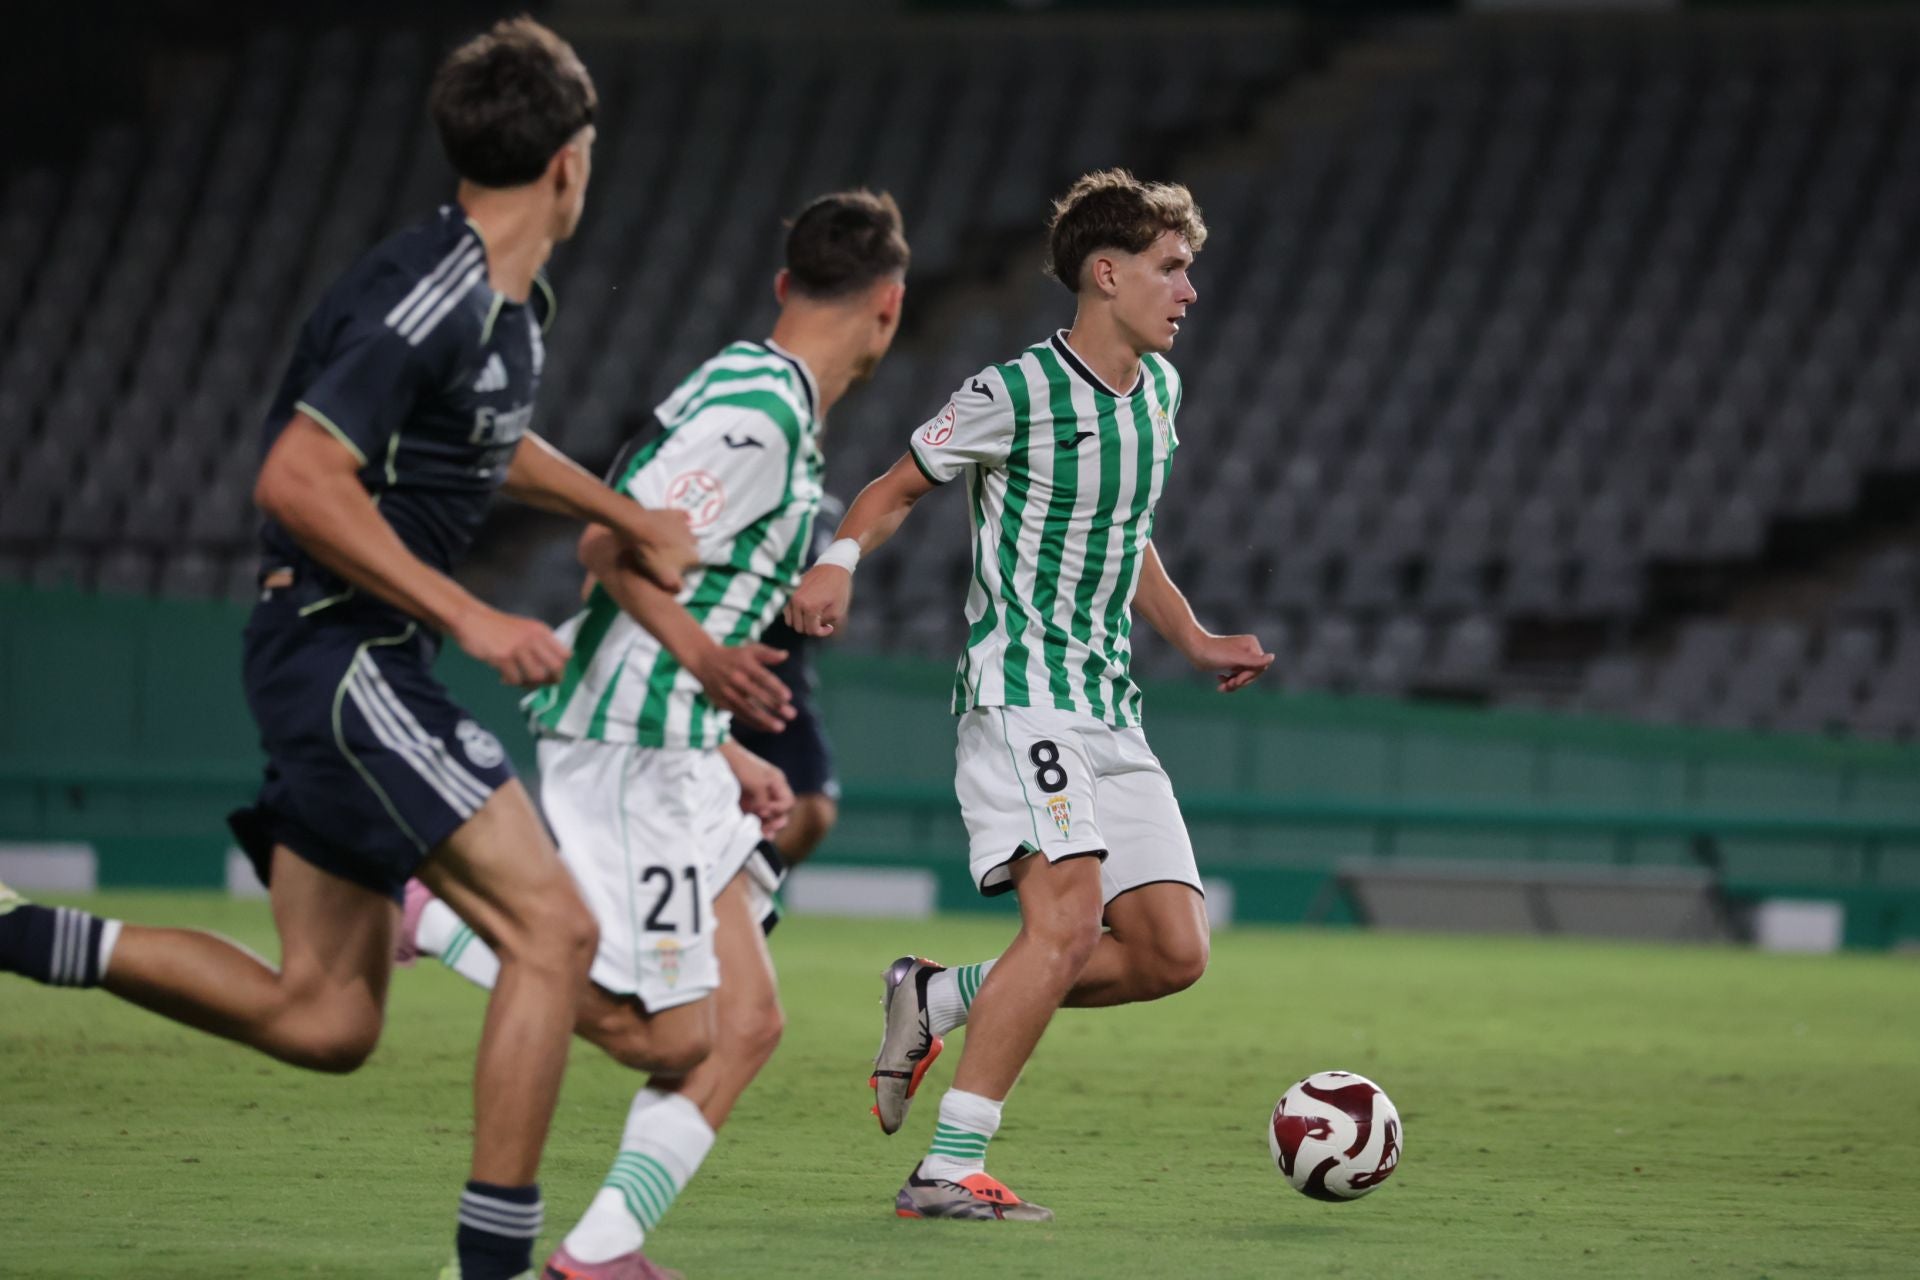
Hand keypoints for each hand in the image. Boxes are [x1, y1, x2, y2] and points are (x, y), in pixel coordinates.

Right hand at [452, 604, 570, 686]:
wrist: (471, 618)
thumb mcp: (525, 630)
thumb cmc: (498, 627)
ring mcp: (518, 648)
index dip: (561, 668)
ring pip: (537, 676)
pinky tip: (503, 677)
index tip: (551, 674)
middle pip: (556, 668)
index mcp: (542, 631)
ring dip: (529, 683)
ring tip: (518, 679)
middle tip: (538, 683)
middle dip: (550, 680)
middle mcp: (534, 638)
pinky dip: (511, 682)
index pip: (565, 655)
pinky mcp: (502, 658)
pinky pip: (515, 680)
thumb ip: (538, 645)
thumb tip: (552, 670)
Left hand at [617, 507, 697, 592]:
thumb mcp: (664, 578)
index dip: (684, 566)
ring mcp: (686, 525)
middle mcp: (694, 540)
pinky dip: (676, 520)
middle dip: (682, 550)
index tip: (672, 566)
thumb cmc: (652, 554)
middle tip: (666, 553)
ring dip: (679, 537)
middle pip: (690, 548)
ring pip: (686, 534)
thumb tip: (681, 590)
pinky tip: (667, 523)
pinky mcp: (676, 513)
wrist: (638, 528)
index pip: (694, 564)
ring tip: (663, 540)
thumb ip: (676, 587)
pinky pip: (680, 517)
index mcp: (693, 556)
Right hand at [693, 643, 795, 733]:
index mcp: (745, 665)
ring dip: (765, 719)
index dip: (776, 687)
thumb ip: (768, 653)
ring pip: (748, 709)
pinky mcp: (722, 703)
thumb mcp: (750, 650)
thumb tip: (786, 655)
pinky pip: (739, 715)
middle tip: (791, 715)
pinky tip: (766, 728)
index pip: (762, 678)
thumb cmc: (733, 656)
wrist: (704, 661)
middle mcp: (736, 679)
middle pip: (757, 695)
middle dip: (775, 706)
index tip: (789, 697)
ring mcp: (728, 693)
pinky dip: (753, 722)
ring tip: (780, 727)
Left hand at [728, 747, 794, 838]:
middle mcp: (771, 792)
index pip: (788, 803)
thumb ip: (763, 800)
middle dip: (776, 821)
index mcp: (778, 783)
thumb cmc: (743, 767)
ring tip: (763, 835)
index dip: (779, 810)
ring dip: (767, 826)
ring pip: (769, 817)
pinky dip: (756, 825)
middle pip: (781, 812)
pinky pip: (756, 817)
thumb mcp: (757, 783)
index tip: (765, 811)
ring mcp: (759, 797)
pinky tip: (756, 833)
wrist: (724, 758)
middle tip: (767, 828)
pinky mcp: (747, 803)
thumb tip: (765, 814)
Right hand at [783, 565, 852, 636]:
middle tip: (822, 621)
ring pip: (790, 622)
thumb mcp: (838, 609)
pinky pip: (786, 611)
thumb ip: (825, 623)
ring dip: (802, 622)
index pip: (811, 630)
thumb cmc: (838, 587)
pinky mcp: (788, 592)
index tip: (829, 626)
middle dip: (811, 627)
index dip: (822, 632)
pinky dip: (795, 614)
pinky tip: (805, 610)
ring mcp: (790, 596)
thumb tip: (816, 628)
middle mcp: (797, 602)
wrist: (832, 566)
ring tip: (813, 616)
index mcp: (810, 607)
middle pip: (799, 628)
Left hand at [1187, 632, 1274, 692]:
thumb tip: (1273, 657)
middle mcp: (1248, 648)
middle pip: (1252, 673)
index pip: (1260, 667)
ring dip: (1233, 684)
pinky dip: (1228, 681)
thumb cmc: (1213, 653)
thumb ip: (1254, 660)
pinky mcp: (1230, 661)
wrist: (1193, 649)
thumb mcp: (1235, 659)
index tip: (1235, 680)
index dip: (1249, 677)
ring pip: (1243, 676)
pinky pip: (1235, 676)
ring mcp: (1239, 655)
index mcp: (1252, 645)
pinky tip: (1218, 681)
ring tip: (1222, 688)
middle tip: (1228, 685)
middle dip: (1240, 681)